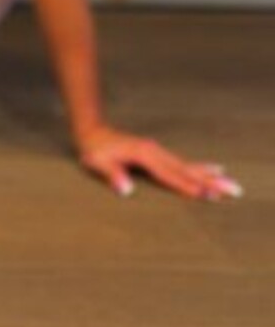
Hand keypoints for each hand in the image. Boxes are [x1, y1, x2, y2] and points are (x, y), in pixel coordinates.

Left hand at [78, 125, 243, 200]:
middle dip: (210, 181)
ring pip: (188, 166)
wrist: (93, 132)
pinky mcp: (158, 154)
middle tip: (233, 189)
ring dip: (210, 175)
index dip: (187, 186)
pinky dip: (200, 168)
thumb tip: (126, 189)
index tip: (206, 195)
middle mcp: (155, 151)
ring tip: (230, 183)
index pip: (169, 175)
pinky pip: (183, 163)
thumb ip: (112, 175)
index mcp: (143, 155)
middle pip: (186, 169)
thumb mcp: (97, 162)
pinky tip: (212, 169)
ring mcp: (158, 151)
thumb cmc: (94, 150)